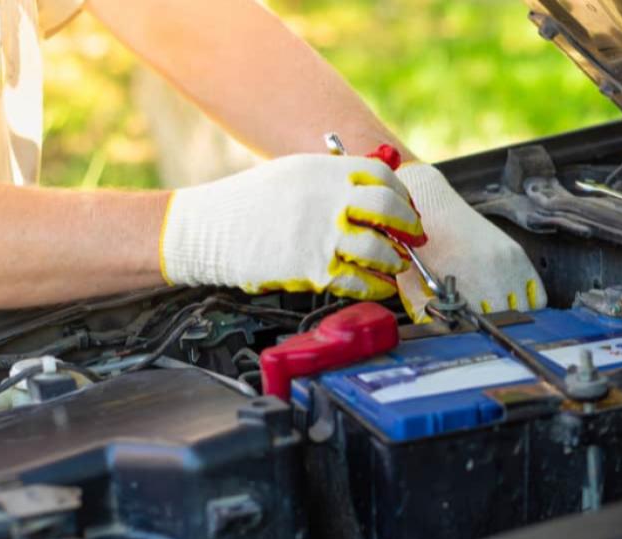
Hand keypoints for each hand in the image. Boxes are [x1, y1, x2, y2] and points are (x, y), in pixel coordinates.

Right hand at [160, 155, 424, 298]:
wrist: (207, 230)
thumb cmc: (247, 204)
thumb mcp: (290, 174)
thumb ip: (330, 180)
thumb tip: (370, 192)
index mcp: (323, 170)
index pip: (381, 176)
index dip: (401, 194)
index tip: (406, 209)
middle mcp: (328, 198)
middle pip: (388, 208)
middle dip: (408, 225)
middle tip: (414, 236)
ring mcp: (322, 234)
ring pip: (379, 249)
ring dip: (394, 259)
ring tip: (396, 264)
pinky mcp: (313, 268)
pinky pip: (358, 280)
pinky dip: (375, 285)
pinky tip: (379, 286)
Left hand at [394, 163, 546, 320]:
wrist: (432, 206)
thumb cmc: (419, 246)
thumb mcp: (413, 284)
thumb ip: (426, 313)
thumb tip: (443, 336)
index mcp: (467, 279)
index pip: (484, 325)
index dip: (477, 334)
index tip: (469, 335)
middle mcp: (494, 270)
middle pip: (507, 320)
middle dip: (495, 328)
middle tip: (481, 328)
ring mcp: (510, 261)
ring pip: (527, 310)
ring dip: (513, 317)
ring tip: (495, 317)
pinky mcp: (519, 254)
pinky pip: (538, 294)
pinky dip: (530, 305)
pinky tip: (511, 306)